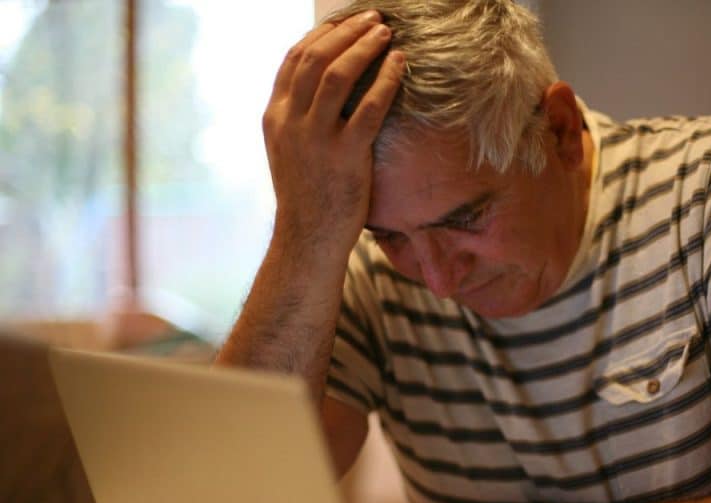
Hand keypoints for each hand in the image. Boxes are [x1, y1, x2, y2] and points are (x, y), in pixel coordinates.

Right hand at [262, 11, 403, 252]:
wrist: (307, 237)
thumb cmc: (306, 194)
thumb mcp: (288, 150)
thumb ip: (297, 116)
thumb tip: (318, 86)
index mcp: (274, 116)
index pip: (293, 59)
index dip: (322, 34)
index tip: (346, 21)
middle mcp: (290, 121)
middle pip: (315, 58)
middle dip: (347, 32)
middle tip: (374, 19)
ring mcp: (316, 138)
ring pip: (337, 75)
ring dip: (365, 48)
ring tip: (387, 34)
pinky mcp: (345, 156)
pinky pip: (369, 108)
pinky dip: (386, 80)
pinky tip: (400, 65)